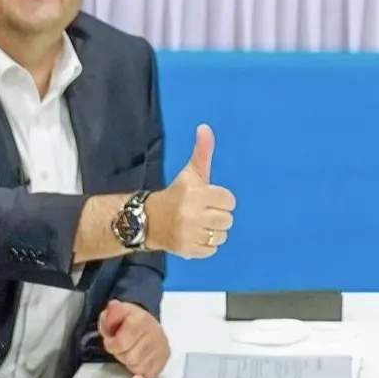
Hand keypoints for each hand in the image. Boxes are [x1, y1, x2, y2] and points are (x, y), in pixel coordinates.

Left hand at [98, 300, 170, 377]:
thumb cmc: (130, 321)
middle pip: (129, 357)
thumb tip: (112, 309)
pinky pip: (146, 373)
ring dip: (129, 362)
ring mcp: (161, 347)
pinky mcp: (164, 359)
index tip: (111, 340)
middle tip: (122, 346)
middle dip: (120, 354)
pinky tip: (139, 358)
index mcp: (141, 318)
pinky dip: (140, 368)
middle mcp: (155, 332)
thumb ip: (111, 313)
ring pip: (137, 367)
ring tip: (131, 350)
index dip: (111, 344)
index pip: (120, 344)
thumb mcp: (115, 312)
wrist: (147, 325)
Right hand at [145, 124, 234, 257]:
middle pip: (227, 219)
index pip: (229, 200)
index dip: (220, 199)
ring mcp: (190, 234)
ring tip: (199, 225)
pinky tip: (195, 236)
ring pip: (222, 235)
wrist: (149, 219)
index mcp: (196, 194)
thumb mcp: (190, 172)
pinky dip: (206, 245)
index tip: (208, 198)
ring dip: (213, 231)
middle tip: (203, 212)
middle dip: (218, 215)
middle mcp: (193, 214)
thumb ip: (202, 151)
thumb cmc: (177, 194)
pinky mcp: (188, 250)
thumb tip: (205, 127)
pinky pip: (212, 250)